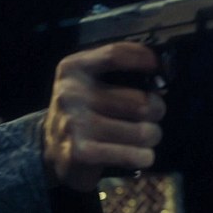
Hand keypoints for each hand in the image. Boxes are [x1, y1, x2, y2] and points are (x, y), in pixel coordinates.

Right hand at [43, 42, 166, 190]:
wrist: (52, 151)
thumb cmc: (82, 113)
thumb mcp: (88, 83)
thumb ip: (117, 73)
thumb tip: (160, 77)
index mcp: (74, 69)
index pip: (116, 55)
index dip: (145, 59)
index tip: (160, 68)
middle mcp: (72, 93)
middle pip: (141, 101)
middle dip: (156, 111)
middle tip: (151, 116)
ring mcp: (75, 123)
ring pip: (142, 131)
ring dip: (151, 137)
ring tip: (142, 137)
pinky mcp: (81, 152)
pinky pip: (133, 154)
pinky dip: (143, 157)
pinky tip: (138, 155)